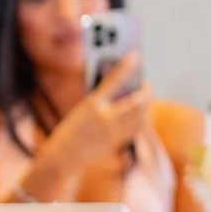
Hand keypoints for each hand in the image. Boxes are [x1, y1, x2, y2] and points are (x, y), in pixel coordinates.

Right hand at [30, 53, 151, 194]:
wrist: (64, 156)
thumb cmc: (72, 129)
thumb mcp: (84, 109)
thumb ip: (102, 98)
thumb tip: (123, 88)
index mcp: (93, 104)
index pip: (114, 80)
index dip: (126, 67)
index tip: (135, 55)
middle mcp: (105, 118)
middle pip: (137, 102)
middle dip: (145, 92)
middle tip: (146, 85)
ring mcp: (113, 132)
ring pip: (140, 116)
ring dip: (145, 105)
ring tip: (145, 98)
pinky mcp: (117, 143)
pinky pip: (136, 128)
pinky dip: (140, 119)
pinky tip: (140, 114)